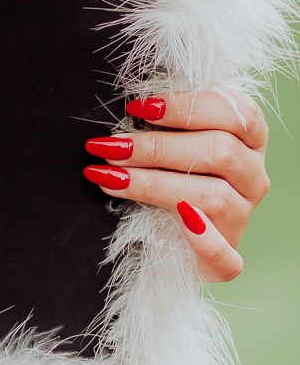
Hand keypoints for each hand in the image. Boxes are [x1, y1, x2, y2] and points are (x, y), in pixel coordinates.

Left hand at [83, 91, 269, 282]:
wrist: (165, 232)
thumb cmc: (166, 170)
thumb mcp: (172, 138)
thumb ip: (166, 120)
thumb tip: (132, 107)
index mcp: (249, 139)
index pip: (237, 113)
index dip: (188, 107)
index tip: (138, 107)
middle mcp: (253, 176)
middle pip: (220, 152)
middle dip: (157, 147)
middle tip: (112, 147)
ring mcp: (243, 218)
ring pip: (214, 196)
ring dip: (154, 184)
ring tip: (111, 176)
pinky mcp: (229, 258)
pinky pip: (226, 256)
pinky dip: (204, 241)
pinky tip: (178, 223)